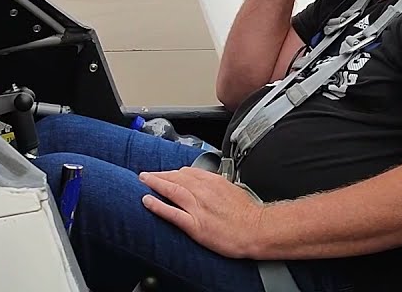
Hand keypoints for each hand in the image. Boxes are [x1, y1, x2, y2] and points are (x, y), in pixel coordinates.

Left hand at [140, 168, 266, 258]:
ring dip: (155, 183)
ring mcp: (198, 207)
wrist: (257, 229)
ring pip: (172, 190)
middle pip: (177, 177)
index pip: (189, 172)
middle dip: (160, 174)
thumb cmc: (249, 214)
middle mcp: (204, 191)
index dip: (174, 172)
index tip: (167, 173)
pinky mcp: (195, 224)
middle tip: (146, 175)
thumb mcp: (234, 190)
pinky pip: (172, 213)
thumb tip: (211, 185)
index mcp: (214, 182)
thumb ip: (218, 186)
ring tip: (143, 181)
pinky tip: (147, 201)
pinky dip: (158, 206)